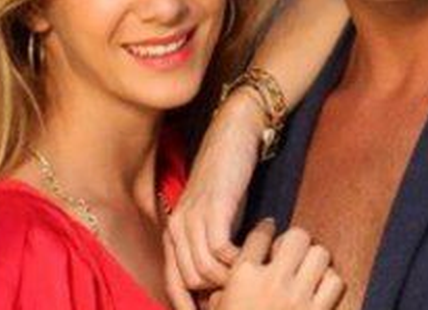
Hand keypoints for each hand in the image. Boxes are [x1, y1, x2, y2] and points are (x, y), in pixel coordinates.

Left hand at [166, 91, 264, 289]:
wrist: (234, 136)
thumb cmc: (227, 179)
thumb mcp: (214, 217)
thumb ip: (212, 246)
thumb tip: (223, 281)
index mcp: (173, 232)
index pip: (173, 283)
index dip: (187, 305)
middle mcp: (177, 227)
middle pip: (191, 281)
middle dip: (216, 293)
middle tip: (242, 288)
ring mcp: (193, 217)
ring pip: (205, 271)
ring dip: (231, 277)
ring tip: (253, 270)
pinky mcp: (213, 208)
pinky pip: (222, 252)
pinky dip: (239, 260)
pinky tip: (255, 252)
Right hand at [214, 219, 343, 309]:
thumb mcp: (220, 309)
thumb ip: (225, 291)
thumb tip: (238, 273)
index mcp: (243, 277)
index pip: (260, 234)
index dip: (266, 229)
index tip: (269, 230)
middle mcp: (272, 280)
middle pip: (296, 236)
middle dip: (294, 241)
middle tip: (290, 254)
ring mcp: (298, 297)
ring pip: (320, 254)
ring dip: (314, 259)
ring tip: (306, 269)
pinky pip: (335, 281)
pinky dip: (330, 282)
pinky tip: (318, 289)